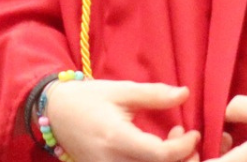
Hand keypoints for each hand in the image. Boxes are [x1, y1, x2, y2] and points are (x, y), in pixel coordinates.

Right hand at [41, 78, 200, 161]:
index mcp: (117, 138)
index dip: (183, 146)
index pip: (161, 155)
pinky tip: (155, 152)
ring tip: (171, 144)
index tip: (192, 132)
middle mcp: (113, 161)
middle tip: (185, 139)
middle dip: (182, 159)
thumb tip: (184, 93)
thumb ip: (153, 94)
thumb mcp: (120, 91)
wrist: (54, 113)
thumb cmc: (87, 98)